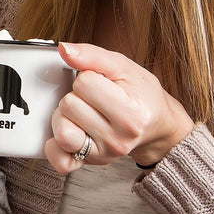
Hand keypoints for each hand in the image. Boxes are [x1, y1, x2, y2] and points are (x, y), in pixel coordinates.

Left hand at [45, 42, 194, 173]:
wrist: (157, 126)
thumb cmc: (141, 95)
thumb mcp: (124, 67)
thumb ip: (92, 55)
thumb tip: (64, 49)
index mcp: (131, 113)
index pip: (84, 83)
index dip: (87, 77)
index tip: (102, 83)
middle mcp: (118, 139)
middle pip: (69, 105)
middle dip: (76, 96)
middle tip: (94, 99)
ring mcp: (104, 154)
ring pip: (61, 130)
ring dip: (65, 117)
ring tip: (83, 113)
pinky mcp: (91, 164)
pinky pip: (59, 161)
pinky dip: (56, 146)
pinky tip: (70, 131)